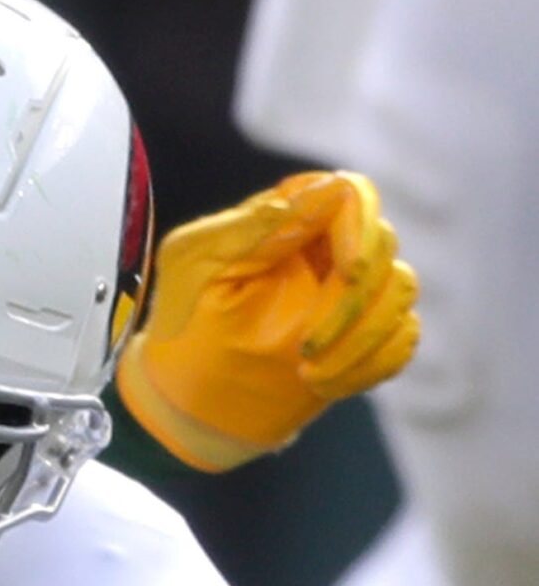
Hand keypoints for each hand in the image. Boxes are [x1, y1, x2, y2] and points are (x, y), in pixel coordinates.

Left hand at [116, 171, 418, 471]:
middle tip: (306, 346)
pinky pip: (403, 337)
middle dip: (354, 299)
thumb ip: (252, 227)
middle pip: (384, 243)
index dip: (360, 229)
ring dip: (362, 338)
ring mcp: (353, 290)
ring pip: (400, 290)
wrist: (186, 393)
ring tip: (309, 373)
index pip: (350, 194)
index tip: (349, 271)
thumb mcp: (195, 265)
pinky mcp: (367, 333)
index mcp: (286, 217)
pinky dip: (372, 364)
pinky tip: (326, 385)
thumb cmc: (182, 320)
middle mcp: (327, 245)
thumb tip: (323, 192)